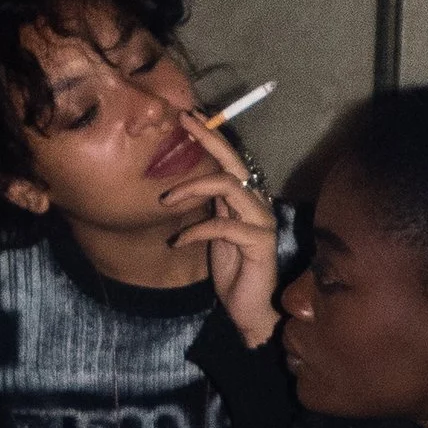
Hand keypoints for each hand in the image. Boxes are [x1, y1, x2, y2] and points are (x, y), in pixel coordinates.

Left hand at [159, 109, 280, 344]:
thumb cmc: (234, 271)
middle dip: (208, 140)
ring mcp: (262, 221)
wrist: (250, 309)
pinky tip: (178, 241)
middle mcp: (258, 204)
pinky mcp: (259, 242)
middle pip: (233, 163)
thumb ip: (212, 207)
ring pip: (228, 186)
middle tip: (183, 124)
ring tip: (166, 200)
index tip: (189, 117)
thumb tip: (189, 183)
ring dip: (192, 188)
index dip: (211, 137)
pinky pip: (222, 226)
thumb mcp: (216, 232)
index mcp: (247, 200)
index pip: (230, 160)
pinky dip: (195, 231)